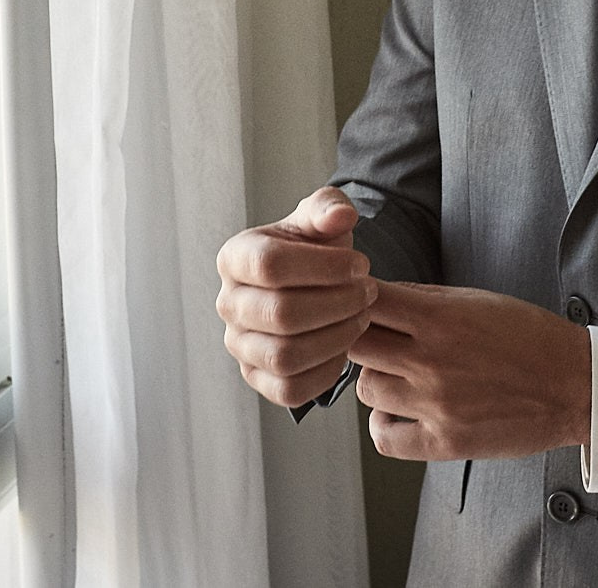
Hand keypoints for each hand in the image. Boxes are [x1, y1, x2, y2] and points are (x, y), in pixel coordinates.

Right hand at [216, 186, 375, 407]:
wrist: (309, 283)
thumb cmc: (313, 248)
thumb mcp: (321, 218)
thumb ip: (330, 207)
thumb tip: (340, 216)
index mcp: (235, 258)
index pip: (270, 265)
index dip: (324, 267)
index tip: (361, 264)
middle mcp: (228, 304)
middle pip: (281, 314)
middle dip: (338, 304)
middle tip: (369, 292)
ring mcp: (239, 345)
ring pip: (285, 356)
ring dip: (336, 338)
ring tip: (361, 317)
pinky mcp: (257, 378)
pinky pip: (290, 390)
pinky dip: (325, 372)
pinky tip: (345, 346)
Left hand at [349, 281, 590, 460]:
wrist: (574, 385)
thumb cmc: (529, 338)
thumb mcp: (477, 300)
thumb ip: (424, 300)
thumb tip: (379, 295)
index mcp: (440, 318)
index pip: (367, 302)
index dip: (356, 300)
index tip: (360, 303)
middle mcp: (432, 360)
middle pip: (355, 344)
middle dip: (360, 337)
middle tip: (375, 340)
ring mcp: (436, 404)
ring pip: (366, 389)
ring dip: (376, 379)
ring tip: (397, 375)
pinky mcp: (445, 441)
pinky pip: (385, 438)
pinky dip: (383, 425)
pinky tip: (397, 412)